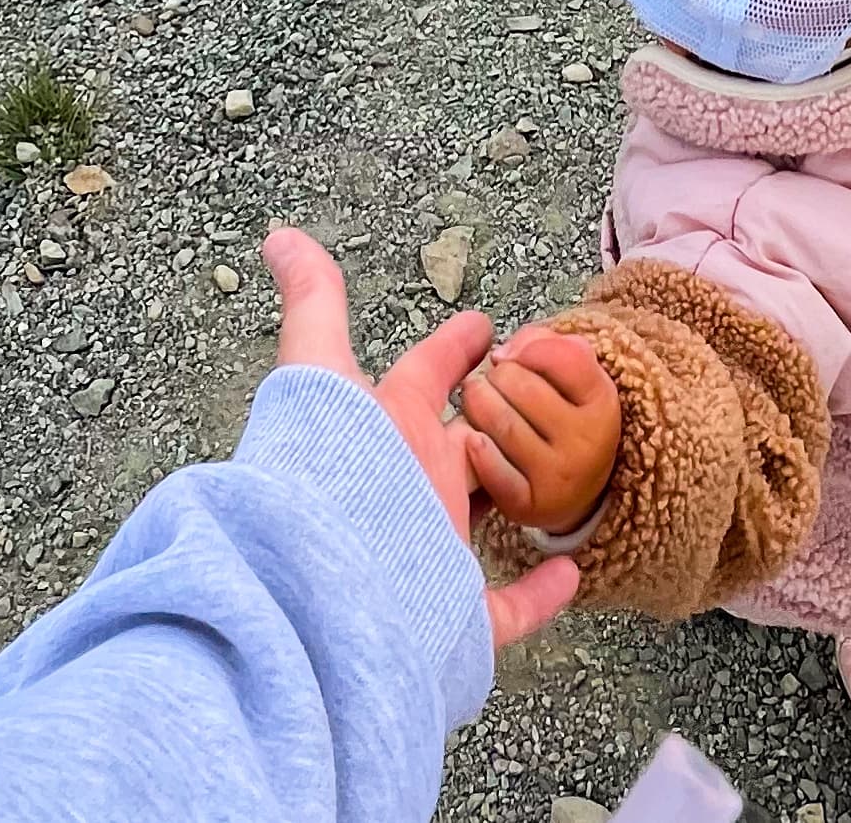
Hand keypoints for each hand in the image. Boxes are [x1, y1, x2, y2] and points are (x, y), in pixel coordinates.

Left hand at [262, 226, 577, 648]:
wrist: (318, 589)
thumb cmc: (324, 468)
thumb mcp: (318, 368)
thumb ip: (310, 301)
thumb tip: (277, 233)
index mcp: (390, 429)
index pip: (426, 374)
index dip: (454, 346)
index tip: (484, 325)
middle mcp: (410, 487)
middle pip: (463, 447)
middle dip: (492, 420)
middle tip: (535, 393)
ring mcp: (432, 552)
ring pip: (484, 522)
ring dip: (518, 499)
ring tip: (563, 474)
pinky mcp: (454, 617)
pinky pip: (507, 611)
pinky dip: (541, 593)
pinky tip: (572, 572)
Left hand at [461, 329, 622, 532]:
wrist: (573, 487)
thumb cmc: (563, 414)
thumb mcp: (571, 373)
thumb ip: (541, 344)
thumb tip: (501, 355)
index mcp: (603, 402)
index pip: (565, 357)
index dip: (530, 348)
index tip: (515, 354)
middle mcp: (588, 443)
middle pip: (523, 386)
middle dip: (498, 375)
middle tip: (494, 380)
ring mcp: (559, 477)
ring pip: (503, 424)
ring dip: (478, 403)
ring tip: (477, 400)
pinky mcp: (529, 506)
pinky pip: (493, 470)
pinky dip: (477, 449)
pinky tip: (472, 438)